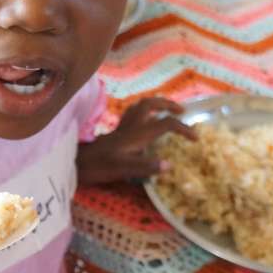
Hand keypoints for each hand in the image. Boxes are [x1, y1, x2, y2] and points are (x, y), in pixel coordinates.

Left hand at [76, 97, 194, 185]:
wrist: (77, 165)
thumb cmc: (98, 167)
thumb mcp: (123, 169)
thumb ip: (146, 166)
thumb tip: (169, 164)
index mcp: (137, 134)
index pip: (165, 124)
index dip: (183, 128)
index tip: (195, 138)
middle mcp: (130, 127)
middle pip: (150, 104)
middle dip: (168, 104)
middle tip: (182, 111)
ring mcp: (122, 128)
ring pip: (140, 106)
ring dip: (155, 104)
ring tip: (166, 111)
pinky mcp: (116, 133)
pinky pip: (132, 115)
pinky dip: (142, 113)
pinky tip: (145, 122)